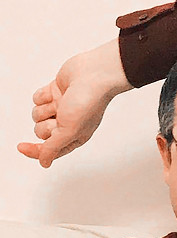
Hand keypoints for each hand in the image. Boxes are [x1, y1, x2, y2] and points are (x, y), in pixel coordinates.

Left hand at [17, 38, 132, 167]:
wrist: (94, 75)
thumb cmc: (88, 103)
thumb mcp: (70, 131)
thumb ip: (54, 148)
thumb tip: (45, 162)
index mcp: (75, 136)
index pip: (50, 150)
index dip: (35, 150)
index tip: (22, 147)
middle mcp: (67, 123)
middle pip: (41, 131)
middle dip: (47, 123)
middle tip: (60, 117)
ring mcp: (61, 107)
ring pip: (37, 114)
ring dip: (45, 108)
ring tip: (60, 102)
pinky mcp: (55, 92)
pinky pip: (38, 98)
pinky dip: (44, 95)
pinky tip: (57, 91)